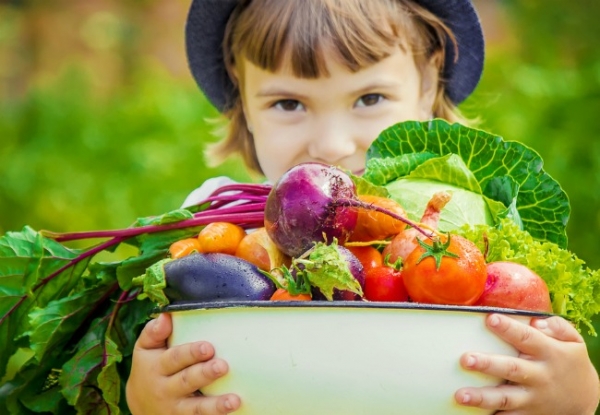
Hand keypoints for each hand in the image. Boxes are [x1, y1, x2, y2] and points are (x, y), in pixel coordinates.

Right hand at [126, 313, 240, 414]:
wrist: (139, 404)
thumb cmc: (149, 367)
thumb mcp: (145, 349)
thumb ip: (153, 332)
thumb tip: (166, 316)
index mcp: (157, 367)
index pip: (175, 358)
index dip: (191, 353)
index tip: (208, 347)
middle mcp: (166, 389)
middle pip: (187, 381)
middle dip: (205, 374)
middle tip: (223, 366)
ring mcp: (177, 408)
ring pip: (196, 408)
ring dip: (215, 405)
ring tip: (234, 400)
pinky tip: (232, 411)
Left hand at [455, 313, 598, 414]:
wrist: (584, 399)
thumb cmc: (570, 363)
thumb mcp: (574, 342)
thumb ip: (557, 327)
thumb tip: (536, 322)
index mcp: (549, 353)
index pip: (526, 337)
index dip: (508, 328)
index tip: (490, 318)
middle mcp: (539, 375)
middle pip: (511, 369)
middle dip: (487, 364)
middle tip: (465, 359)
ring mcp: (531, 397)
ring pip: (504, 398)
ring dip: (481, 397)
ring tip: (460, 395)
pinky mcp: (526, 414)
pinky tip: (471, 414)